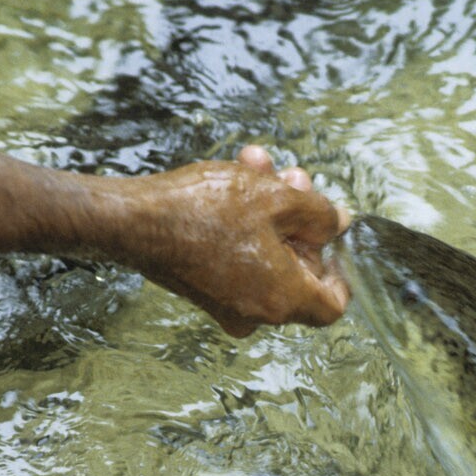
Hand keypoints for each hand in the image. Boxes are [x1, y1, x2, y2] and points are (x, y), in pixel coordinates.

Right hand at [125, 145, 351, 336]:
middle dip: (299, 216)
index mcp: (283, 299)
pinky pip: (239, 257)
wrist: (134, 221)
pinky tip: (235, 175)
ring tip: (258, 163)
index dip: (341, 268)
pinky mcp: (206, 288)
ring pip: (268, 254)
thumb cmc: (203, 212)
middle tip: (292, 177)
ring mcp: (229, 303)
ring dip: (269, 207)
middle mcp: (258, 312)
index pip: (334, 303)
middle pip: (299, 268)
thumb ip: (318, 213)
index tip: (334, 237)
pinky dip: (243, 221)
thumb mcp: (276, 199)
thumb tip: (337, 223)